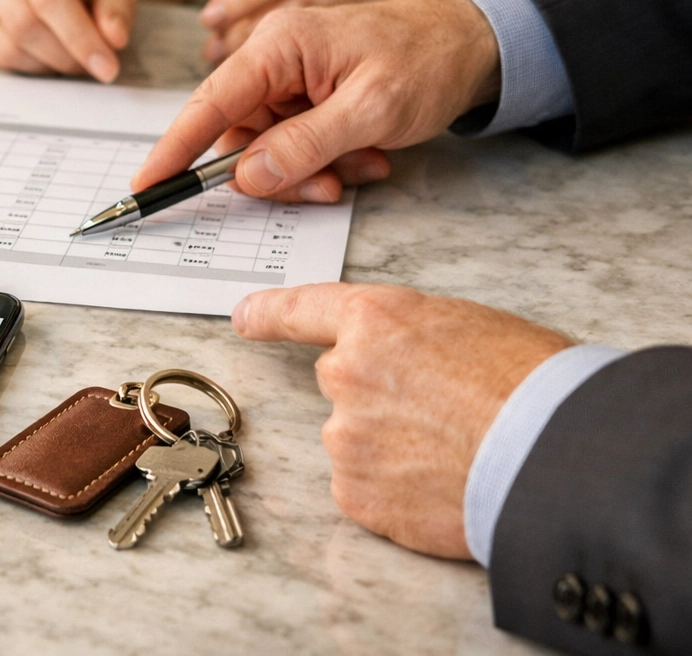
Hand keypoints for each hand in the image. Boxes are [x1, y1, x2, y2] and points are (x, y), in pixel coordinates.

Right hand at [0, 0, 137, 82]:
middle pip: (23, 23)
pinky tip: (43, 55)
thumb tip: (113, 39)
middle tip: (89, 66)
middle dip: (62, 56)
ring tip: (68, 59)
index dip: (79, 37)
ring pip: (4, 45)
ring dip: (43, 65)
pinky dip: (21, 65)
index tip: (106, 67)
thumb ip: (117, 9)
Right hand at [133, 0, 500, 202]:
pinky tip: (365, 156)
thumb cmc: (427, 61)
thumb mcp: (370, 110)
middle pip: (239, 136)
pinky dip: (324, 161)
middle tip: (327, 188)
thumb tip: (247, 176)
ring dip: (309, 169)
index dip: (175, 149)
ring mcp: (289, 77)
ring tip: (363, 164)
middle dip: (278, 172)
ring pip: (266, 148)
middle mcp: (274, 56)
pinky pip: (292, 144)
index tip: (147, 186)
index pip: (210, 102)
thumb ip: (304, 145)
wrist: (476, 43)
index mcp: (280, 44)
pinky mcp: (305, 95)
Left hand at [233, 283, 570, 557]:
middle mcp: (346, 373)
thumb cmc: (535, 387)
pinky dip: (397, 493)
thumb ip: (414, 341)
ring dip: (392, 448)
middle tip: (445, 413)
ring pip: (357, 440)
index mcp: (377, 320)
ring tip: (455, 453)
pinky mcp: (355, 493)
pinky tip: (441, 487)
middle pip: (345, 383)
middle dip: (383, 397)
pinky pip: (366, 489)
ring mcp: (345, 437)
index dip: (271, 313)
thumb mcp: (472, 328)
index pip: (304, 309)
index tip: (246, 316)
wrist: (557, 457)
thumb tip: (407, 367)